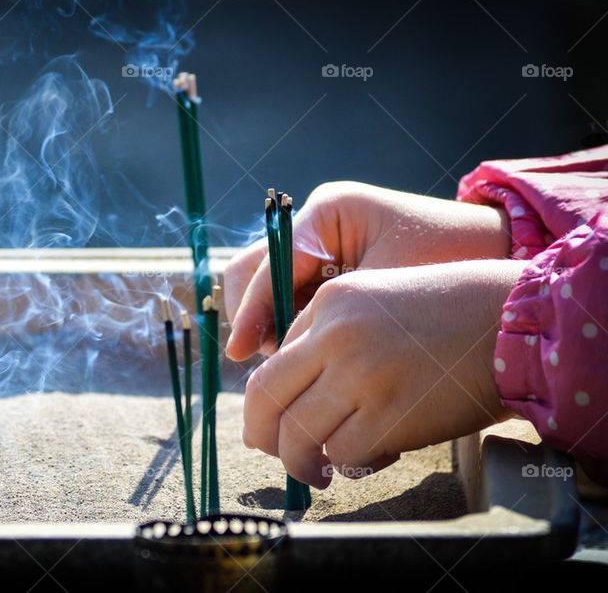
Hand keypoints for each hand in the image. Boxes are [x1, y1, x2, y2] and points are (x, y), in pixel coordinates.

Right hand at [224, 181, 511, 359]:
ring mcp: (316, 246)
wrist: (495, 257)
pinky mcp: (324, 270)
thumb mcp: (384, 290)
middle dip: (253, 317)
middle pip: (252, 270)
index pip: (269, 262)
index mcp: (327, 212)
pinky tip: (306, 354)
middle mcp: (313, 225)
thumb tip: (272, 350)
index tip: (241, 351)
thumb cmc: (447, 265)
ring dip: (267, 325)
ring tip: (292, 361)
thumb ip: (327, 313)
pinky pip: (288, 299)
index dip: (253, 309)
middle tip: (267, 361)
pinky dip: (288, 327)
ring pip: (262, 287)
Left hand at [241, 260, 522, 487]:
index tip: (272, 420)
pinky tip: (366, 459)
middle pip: (264, 398)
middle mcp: (334, 335)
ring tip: (316, 470)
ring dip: (300, 461)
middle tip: (271, 451)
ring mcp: (360, 375)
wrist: (510, 322)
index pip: (270, 360)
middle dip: (261, 434)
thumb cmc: (446, 316)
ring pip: (297, 434)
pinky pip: (342, 453)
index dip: (267, 400)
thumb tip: (293, 394)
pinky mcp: (388, 414)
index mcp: (328, 302)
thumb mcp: (375, 299)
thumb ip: (329, 335)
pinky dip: (347, 465)